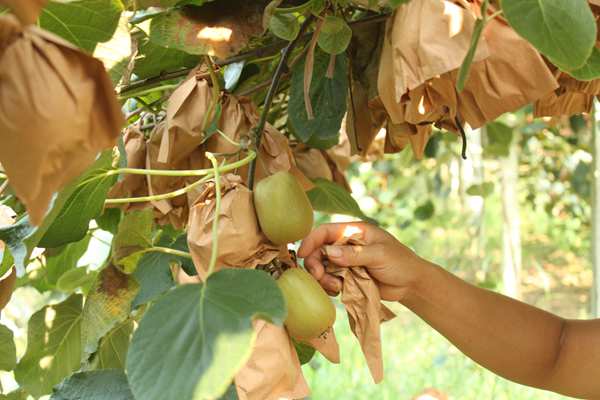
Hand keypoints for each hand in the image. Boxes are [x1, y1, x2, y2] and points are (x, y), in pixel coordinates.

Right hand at [297, 222, 426, 301]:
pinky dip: (329, 286)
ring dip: (323, 278)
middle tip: (319, 276)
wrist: (411, 284)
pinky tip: (338, 291)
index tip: (301, 254)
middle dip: (315, 263)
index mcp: (354, 232)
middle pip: (319, 251)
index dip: (311, 241)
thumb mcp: (379, 255)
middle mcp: (346, 245)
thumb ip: (354, 254)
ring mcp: (346, 262)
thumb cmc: (400, 262)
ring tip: (336, 287)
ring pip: (322, 268)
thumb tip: (329, 253)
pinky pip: (330, 281)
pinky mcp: (347, 277)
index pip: (325, 232)